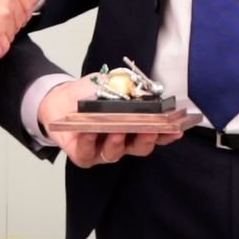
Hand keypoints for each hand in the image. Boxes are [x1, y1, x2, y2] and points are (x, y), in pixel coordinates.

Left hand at [36, 76, 183, 166]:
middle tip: (150, 130)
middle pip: (140, 147)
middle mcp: (122, 141)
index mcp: (134, 126)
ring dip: (118, 142)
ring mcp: (102, 150)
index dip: (167, 133)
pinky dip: (89, 142)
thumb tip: (144, 93)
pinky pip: (87, 153)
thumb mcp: (112, 83)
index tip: (177, 129)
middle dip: (146, 139)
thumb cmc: (90, 93)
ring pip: (115, 153)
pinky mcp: (83, 154)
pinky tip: (89, 131)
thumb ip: (128, 88)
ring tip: (117, 131)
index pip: (156, 133)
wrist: (61, 98)